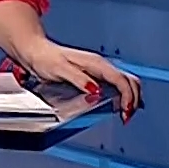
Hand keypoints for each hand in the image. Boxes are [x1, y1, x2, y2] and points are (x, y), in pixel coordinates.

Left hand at [16, 40, 141, 119]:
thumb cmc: (45, 58)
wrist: (35, 51)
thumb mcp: (59, 69)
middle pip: (130, 81)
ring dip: (130, 98)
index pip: (122, 81)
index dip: (127, 97)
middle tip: (126, 116)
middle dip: (133, 99)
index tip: (124, 112)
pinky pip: (116, 85)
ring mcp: (99, 70)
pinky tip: (119, 105)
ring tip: (125, 114)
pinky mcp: (95, 75)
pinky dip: (123, 95)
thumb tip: (96, 90)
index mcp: (96, 63)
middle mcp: (101, 65)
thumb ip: (78, 79)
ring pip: (126, 83)